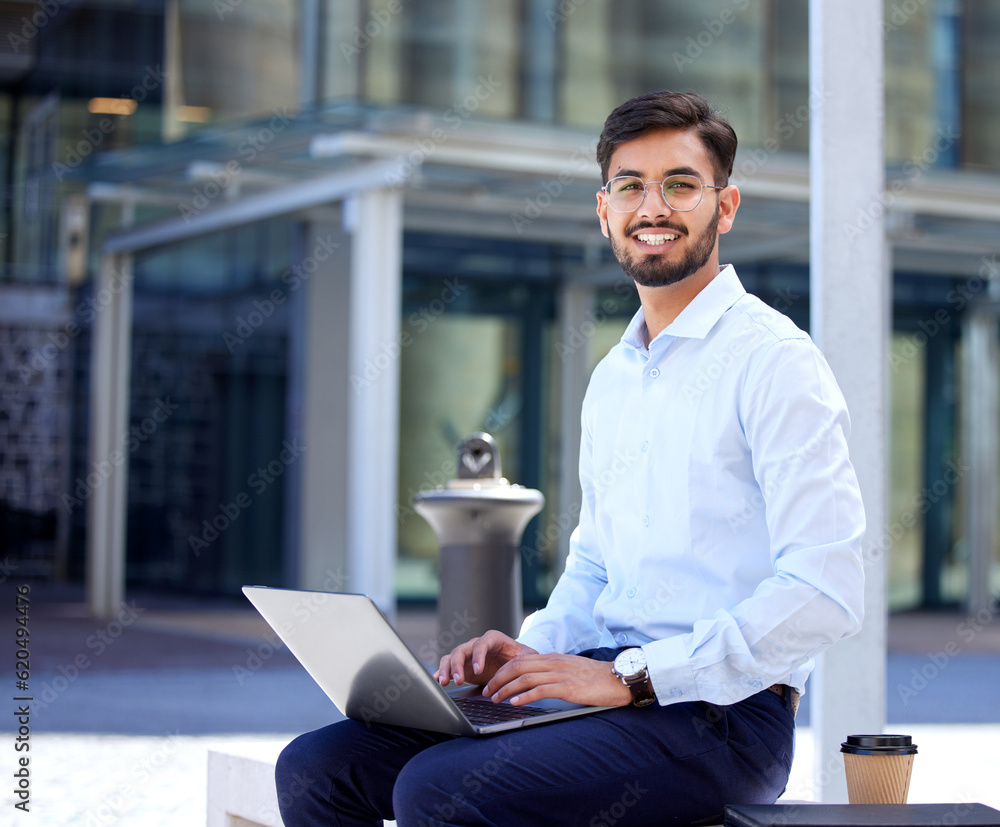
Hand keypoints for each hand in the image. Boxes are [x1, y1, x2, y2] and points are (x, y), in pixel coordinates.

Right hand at [434, 630, 536, 687]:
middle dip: (457, 665)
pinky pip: (446, 666)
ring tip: (444, 682)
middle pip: (461, 650)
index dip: (478, 656)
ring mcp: (467, 655)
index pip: (481, 644)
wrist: (512, 660)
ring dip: (446, 669)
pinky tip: (436, 681)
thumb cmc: (520, 656)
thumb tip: (529, 667)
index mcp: (492, 639)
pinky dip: (440, 673)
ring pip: (451, 657)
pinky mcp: (461, 666)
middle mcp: (476, 645)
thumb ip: (527, 659)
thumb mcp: (527, 656)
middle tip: (459, 680)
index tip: (478, 670)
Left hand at [483, 653, 633, 707]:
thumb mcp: (571, 670)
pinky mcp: (568, 687)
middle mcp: (554, 663)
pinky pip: (540, 689)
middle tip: (486, 691)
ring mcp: (560, 674)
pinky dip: (524, 696)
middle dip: (498, 678)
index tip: (492, 681)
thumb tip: (537, 683)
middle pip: (517, 666)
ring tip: (495, 699)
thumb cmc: (598, 678)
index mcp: (553, 658)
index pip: (519, 659)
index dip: (502, 670)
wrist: (620, 678)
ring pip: (524, 677)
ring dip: (506, 689)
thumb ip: (554, 673)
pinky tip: (514, 703)